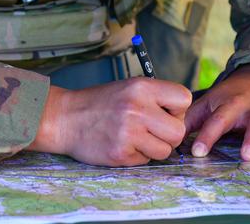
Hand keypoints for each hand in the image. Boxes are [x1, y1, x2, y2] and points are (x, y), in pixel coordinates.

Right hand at [29, 78, 191, 165]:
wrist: (65, 118)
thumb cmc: (99, 103)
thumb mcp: (129, 88)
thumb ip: (155, 98)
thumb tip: (181, 115)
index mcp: (142, 87)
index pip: (184, 99)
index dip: (178, 109)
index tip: (165, 113)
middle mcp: (138, 108)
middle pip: (178, 131)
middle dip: (169, 135)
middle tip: (153, 131)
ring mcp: (129, 132)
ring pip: (165, 150)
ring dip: (154, 148)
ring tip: (136, 138)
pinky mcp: (121, 153)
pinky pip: (146, 161)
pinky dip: (137, 156)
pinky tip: (123, 144)